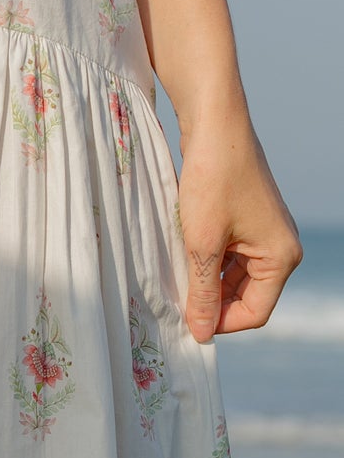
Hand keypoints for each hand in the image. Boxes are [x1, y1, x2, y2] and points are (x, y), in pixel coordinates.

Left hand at [177, 102, 302, 342]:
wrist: (214, 124)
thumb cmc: (211, 179)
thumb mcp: (202, 244)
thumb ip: (202, 292)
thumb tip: (200, 334)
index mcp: (281, 256)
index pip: (254, 313)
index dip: (220, 322)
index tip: (187, 320)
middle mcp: (280, 247)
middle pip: (245, 298)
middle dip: (212, 302)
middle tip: (176, 299)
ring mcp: (264, 234)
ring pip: (234, 280)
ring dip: (206, 283)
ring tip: (177, 275)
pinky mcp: (247, 222)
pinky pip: (229, 258)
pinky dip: (207, 264)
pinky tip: (183, 258)